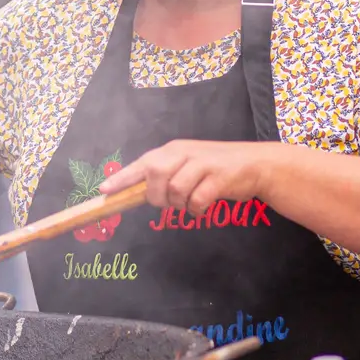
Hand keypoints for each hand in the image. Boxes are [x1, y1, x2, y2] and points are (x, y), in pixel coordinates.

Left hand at [97, 140, 272, 216]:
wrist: (255, 164)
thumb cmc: (216, 168)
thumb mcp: (187, 164)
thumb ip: (165, 174)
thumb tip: (137, 192)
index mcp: (173, 150)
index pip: (142, 163)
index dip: (122, 178)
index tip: (104, 190)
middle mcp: (184, 153)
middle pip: (155, 175)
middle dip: (157, 196)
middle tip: (168, 202)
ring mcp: (202, 164)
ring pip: (176, 190)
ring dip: (180, 204)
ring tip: (190, 202)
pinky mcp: (218, 178)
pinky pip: (196, 200)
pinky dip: (196, 209)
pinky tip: (203, 206)